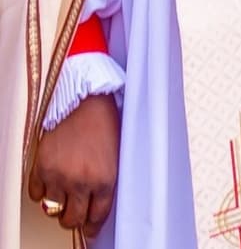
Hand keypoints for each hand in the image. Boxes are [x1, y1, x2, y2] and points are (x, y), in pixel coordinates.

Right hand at [28, 94, 118, 234]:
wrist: (84, 100)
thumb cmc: (105, 122)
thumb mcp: (116, 155)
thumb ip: (107, 180)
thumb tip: (98, 202)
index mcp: (106, 179)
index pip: (97, 216)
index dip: (93, 225)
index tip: (90, 228)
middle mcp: (81, 182)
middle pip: (73, 219)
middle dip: (75, 218)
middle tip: (75, 212)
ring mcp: (59, 177)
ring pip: (53, 211)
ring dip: (58, 207)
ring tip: (64, 198)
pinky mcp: (41, 168)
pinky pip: (36, 195)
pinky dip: (42, 193)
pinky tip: (50, 184)